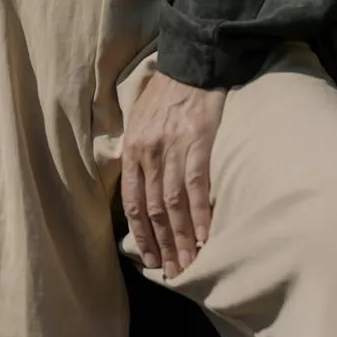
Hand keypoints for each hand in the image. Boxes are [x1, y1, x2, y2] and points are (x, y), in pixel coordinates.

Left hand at [121, 70, 226, 277]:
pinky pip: (196, 186)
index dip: (142, 236)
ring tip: (188, 264)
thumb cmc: (166, 94)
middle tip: (173, 273)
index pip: (133, 203)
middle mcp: (148, 153)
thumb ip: (138, 154)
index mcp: (133, 149)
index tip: (151, 261)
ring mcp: (172, 149)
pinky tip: (204, 237)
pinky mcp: (197, 142)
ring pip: (173, 204)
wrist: (192, 63)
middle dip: (163, 245)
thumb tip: (138, 188)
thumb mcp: (139, 121)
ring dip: (181, 239)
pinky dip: (199, 214)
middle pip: (154, 210)